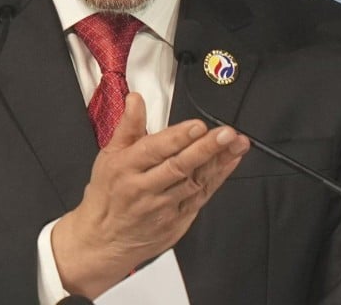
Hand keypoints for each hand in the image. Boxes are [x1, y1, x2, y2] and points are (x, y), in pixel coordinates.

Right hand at [51, 92, 249, 297]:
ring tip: (236, 144)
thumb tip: (135, 100)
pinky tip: (230, 162)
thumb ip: (128, 126)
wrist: (104, 240)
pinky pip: (201, 197)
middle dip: (206, 148)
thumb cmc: (108, 194)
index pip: (155, 150)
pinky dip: (218, 178)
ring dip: (219, 161)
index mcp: (126, 167)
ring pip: (195, 182)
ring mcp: (163, 207)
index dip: (178, 137)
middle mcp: (145, 188)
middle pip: (179, 166)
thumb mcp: (109, 155)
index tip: (197, 126)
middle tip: (226, 134)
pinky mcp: (177, 221)